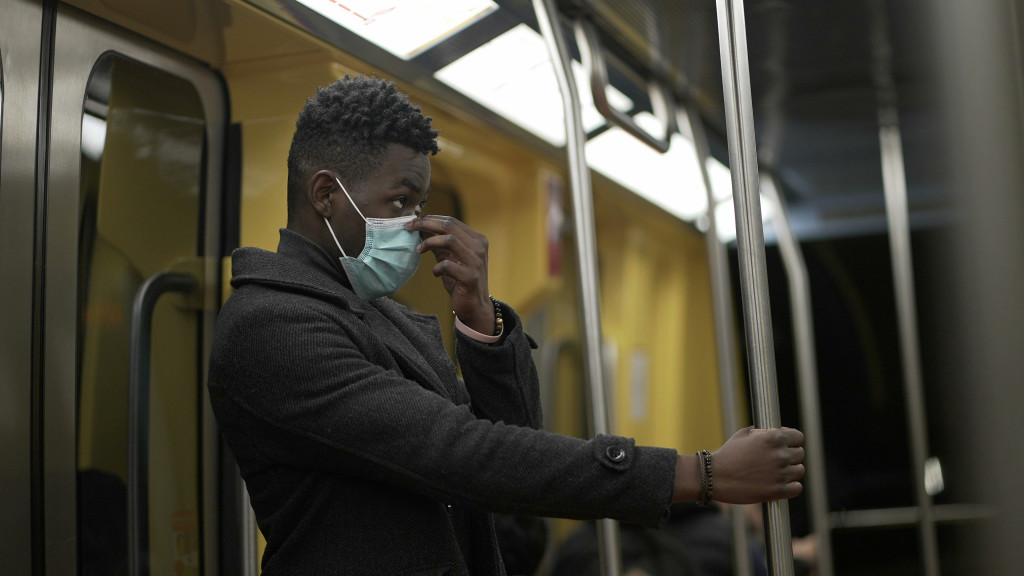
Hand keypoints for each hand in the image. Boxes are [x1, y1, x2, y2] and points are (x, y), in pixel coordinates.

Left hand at [406, 215, 493, 333]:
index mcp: (477, 239)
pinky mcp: (470, 277)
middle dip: (425, 224)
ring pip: (449, 240)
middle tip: (409, 228)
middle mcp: (479, 247)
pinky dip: (436, 268)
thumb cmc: (461, 280)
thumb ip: (439, 243)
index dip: (430, 219)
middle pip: (449, 226)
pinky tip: (435, 273)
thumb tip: (420, 226)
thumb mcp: (450, 258)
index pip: (451, 221)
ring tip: (419, 250)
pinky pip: (447, 265)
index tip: (413, 223)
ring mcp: (476, 262)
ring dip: (429, 243)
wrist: (475, 306)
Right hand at [711, 426, 804, 503]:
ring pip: (800, 471)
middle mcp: (780, 455)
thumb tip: (773, 431)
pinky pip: (796, 488)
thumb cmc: (727, 454)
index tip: (787, 444)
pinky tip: (781, 484)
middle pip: (800, 454)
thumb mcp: (743, 434)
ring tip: (778, 472)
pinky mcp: (777, 491)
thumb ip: (761, 432)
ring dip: (791, 471)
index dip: (793, 440)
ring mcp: (780, 474)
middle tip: (779, 459)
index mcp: (773, 438)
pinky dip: (791, 486)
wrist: (715, 477)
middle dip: (791, 455)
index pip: (799, 437)